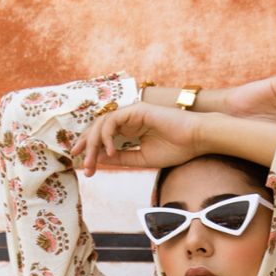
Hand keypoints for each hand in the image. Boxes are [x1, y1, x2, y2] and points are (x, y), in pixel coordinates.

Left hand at [68, 103, 203, 174]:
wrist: (196, 140)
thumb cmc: (176, 149)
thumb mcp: (142, 159)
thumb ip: (122, 158)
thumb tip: (99, 159)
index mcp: (131, 131)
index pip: (105, 137)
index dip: (92, 149)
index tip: (84, 166)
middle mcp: (129, 120)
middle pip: (99, 129)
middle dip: (86, 145)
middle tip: (79, 162)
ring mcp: (132, 113)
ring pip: (103, 124)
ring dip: (94, 143)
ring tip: (92, 162)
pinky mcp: (137, 109)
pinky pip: (113, 120)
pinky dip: (108, 135)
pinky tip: (110, 151)